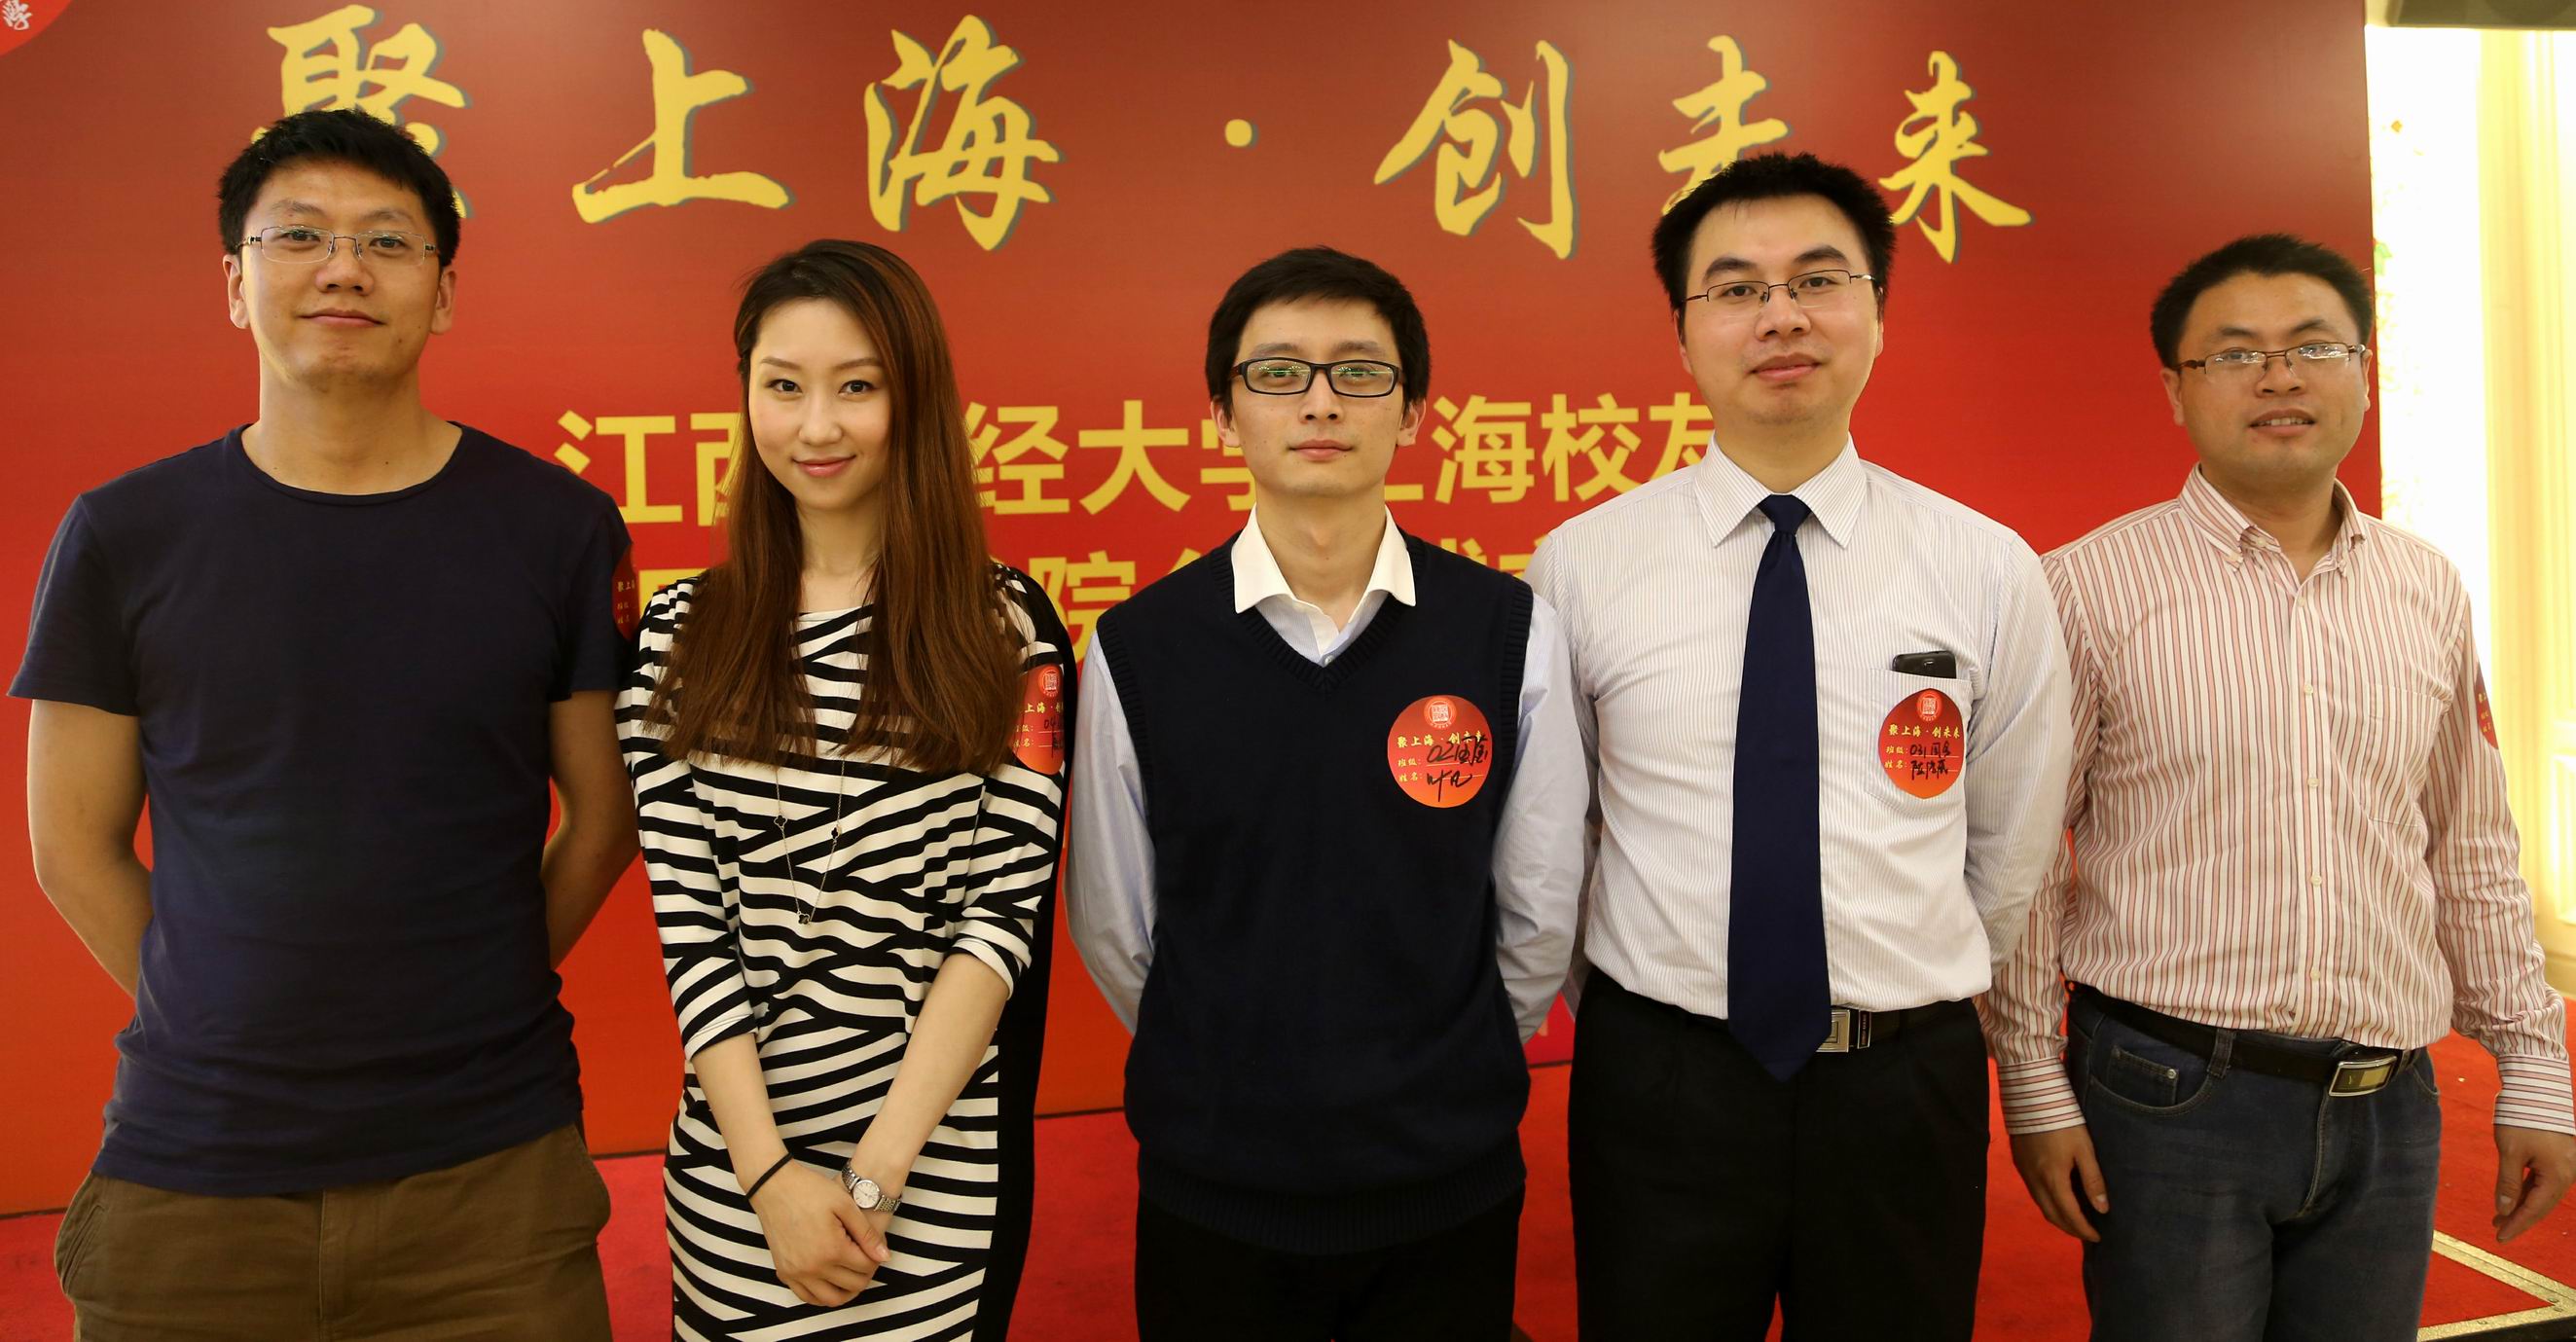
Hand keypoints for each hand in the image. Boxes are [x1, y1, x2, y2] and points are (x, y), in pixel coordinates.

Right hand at [747, 1162, 890, 1307]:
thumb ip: (867, 1234)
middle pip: (853, 1286)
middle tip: (865, 1257)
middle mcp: (814, 1268)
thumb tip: (884, 1257)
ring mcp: (796, 1273)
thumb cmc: (810, 1190)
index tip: (873, 1247)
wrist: (774, 1186)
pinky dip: (822, 1294)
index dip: (876, 1258)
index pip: (866, 1268)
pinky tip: (830, 1279)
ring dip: (846, 1290)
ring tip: (851, 1272)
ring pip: (831, 1300)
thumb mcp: (845, 1205)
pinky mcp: (784, 1272)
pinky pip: (807, 1297)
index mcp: (832, 1250)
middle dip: (865, 1273)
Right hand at [2010, 1125, 2109, 1242]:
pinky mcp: (2020, 1165)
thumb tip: (2103, 1209)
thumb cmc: (2063, 1123)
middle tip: (2087, 1234)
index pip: (2070, 1214)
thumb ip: (2093, 1180)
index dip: (2084, 1229)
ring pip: (2042, 1207)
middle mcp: (2036, 1182)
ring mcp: (2025, 1174)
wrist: (2032, 1099)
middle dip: (2071, 1229)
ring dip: (2059, 1218)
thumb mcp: (2084, 1149)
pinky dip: (2048, 1205)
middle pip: (2053, 1216)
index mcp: (2053, 1179)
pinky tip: (2059, 1200)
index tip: (2098, 1237)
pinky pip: (2035, 1195)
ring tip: (2076, 1221)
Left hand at [2493, 1124, 2575, 1244]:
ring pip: (2542, 1193)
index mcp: (2558, 1175)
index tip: (2499, 1238)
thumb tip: (2504, 1210)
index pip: (2534, 1209)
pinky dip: (2527, 1189)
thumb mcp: (2510, 1151)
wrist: (2537, 1088)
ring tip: (2499, 1217)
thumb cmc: (2522, 1118)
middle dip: (2518, 1218)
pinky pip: (2542, 1180)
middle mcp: (2567, 1173)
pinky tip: (2513, 1197)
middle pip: (2541, 1204)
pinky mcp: (2558, 1157)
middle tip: (2497, 1231)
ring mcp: (2565, 1165)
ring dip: (2521, 1204)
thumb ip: (2507, 1182)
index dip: (2516, 1224)